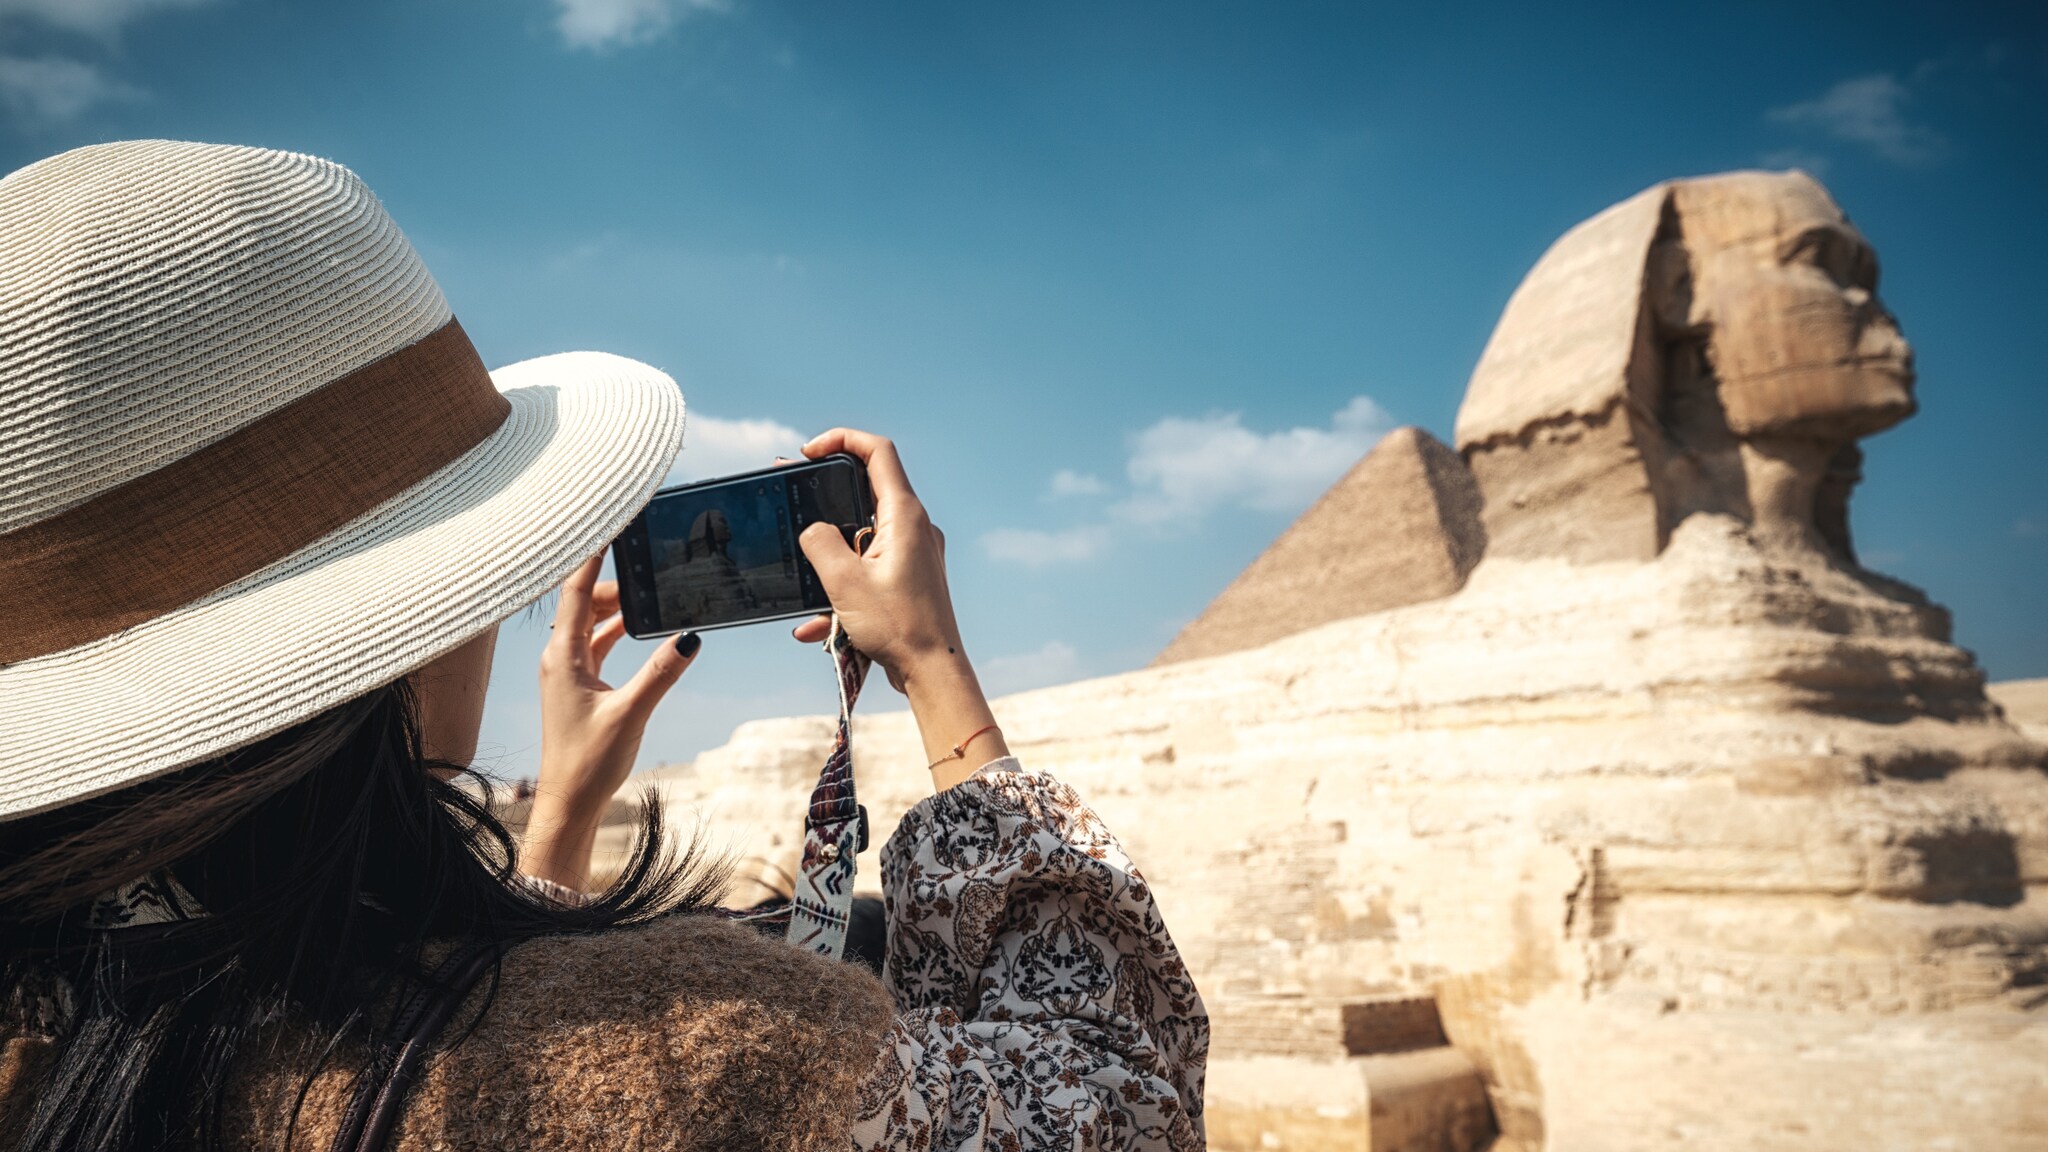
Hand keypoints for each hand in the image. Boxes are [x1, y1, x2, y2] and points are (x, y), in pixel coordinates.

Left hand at [527, 552, 699, 889]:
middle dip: (615, 582)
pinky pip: (596, 642)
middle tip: (648, 568)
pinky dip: (616, 630)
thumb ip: (661, 673)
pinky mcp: (578, 684)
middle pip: (584, 601)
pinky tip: (640, 628)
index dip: (591, 555)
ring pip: (591, 622)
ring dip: (617, 607)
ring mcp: (567, 670)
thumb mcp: (631, 713)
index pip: (575, 592)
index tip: (608, 525)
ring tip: (648, 596)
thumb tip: (688, 637)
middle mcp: (560, 657)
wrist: (569, 802)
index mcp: (563, 657)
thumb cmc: (589, 762)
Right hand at [791, 429, 1007, 788]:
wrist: (934, 673)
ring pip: (863, 536)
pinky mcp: (911, 578)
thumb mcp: (843, 580)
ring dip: (831, 556)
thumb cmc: (898, 627)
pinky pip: (869, 570)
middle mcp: (915, 527)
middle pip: (866, 490)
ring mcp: (915, 553)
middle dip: (826, 496)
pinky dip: (843, 589)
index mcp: (904, 515)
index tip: (808, 452)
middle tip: (794, 498)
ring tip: (803, 574)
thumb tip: (813, 531)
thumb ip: (819, 542)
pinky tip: (817, 627)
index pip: (877, 451)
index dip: (841, 439)